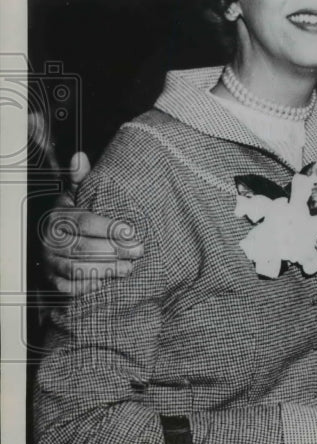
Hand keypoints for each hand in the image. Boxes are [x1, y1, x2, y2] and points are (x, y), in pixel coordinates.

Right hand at [42, 152, 143, 295]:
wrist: (56, 240)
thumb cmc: (74, 216)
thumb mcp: (76, 195)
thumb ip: (81, 178)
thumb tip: (80, 156)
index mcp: (58, 217)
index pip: (84, 222)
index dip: (109, 228)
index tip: (132, 231)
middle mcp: (51, 240)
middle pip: (82, 248)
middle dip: (113, 251)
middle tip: (138, 251)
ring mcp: (50, 261)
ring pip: (76, 269)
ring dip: (104, 270)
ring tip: (128, 268)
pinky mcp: (53, 279)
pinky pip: (67, 287)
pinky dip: (85, 287)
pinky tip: (104, 283)